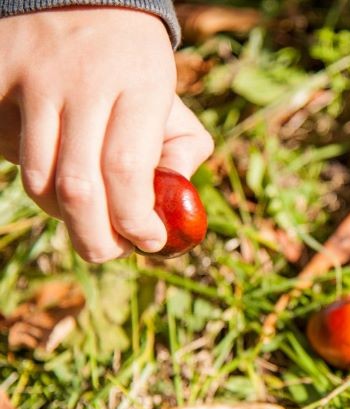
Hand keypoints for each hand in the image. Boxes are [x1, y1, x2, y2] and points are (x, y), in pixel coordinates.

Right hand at [0, 8, 212, 262]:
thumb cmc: (134, 66)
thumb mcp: (171, 100)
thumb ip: (182, 152)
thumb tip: (170, 209)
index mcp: (140, 85)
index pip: (128, 171)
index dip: (136, 221)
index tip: (150, 241)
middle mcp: (83, 81)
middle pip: (79, 188)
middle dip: (97, 240)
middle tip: (112, 252)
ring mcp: (33, 80)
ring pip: (38, 180)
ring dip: (63, 215)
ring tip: (87, 210)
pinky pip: (7, 153)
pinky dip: (30, 175)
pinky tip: (53, 165)